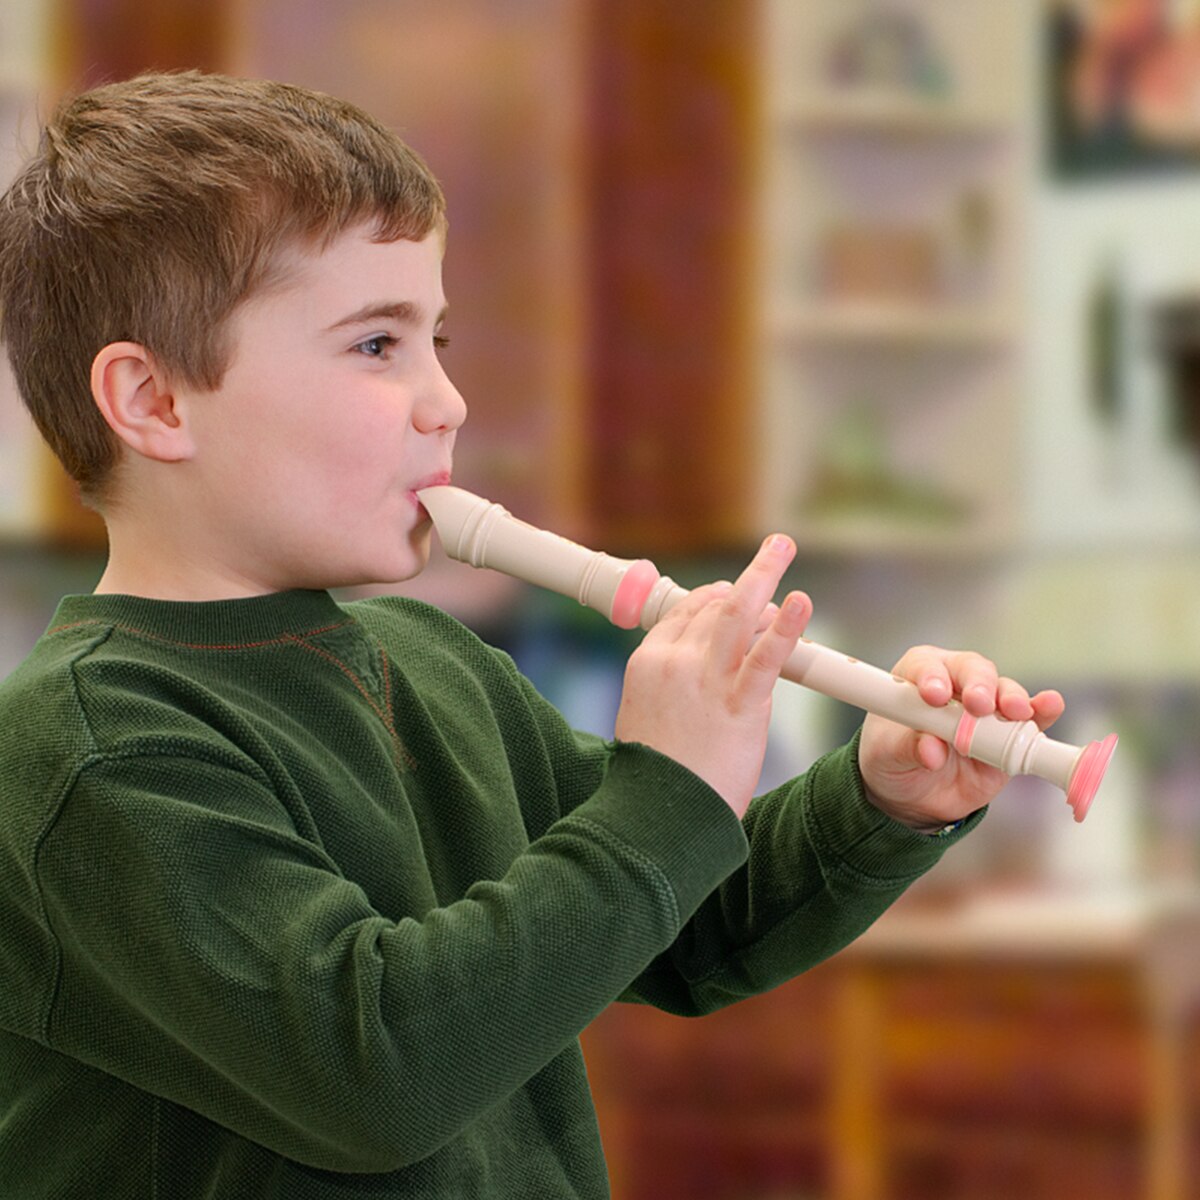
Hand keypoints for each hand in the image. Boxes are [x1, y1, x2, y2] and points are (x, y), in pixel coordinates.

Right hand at [615, 536, 812, 818]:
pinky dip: (786, 627)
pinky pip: (766, 657)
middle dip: (749, 581)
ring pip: (738, 615)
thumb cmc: (657, 777)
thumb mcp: (646, 718)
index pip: (686, 612)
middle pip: (716, 607)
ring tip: (782, 547)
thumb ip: (668, 688)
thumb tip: (690, 678)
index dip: (717, 597)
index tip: (737, 592)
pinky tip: (801, 603)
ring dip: (764, 575)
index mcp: (648, 662)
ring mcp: (706, 680)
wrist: (659, 815)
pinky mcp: (740, 705)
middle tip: (775, 551)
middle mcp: (674, 662)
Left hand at [858, 646, 1065, 832]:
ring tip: (1015, 711)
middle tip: (978, 705)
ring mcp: (985, 710)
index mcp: (917, 677)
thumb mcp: (885, 754)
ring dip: (1011, 699)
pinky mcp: (1009, 736)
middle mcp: (955, 685)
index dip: (932, 676)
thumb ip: (906, 747)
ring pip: (1003, 692)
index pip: (926, 665)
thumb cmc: (891, 759)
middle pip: (972, 671)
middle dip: (979, 685)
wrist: (911, 795)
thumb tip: (932, 751)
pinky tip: (1049, 706)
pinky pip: (1030, 720)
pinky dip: (1042, 712)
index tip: (934, 695)